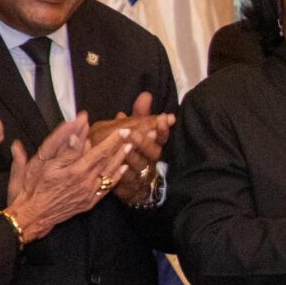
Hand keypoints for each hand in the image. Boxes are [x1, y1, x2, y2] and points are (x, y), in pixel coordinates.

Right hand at [4, 114, 129, 241]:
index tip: (121, 130)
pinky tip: (123, 168)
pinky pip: (107, 188)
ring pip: (110, 173)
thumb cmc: (33, 187)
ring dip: (121, 159)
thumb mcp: (42, 164)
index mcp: (75, 171)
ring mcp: (89, 193)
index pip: (99, 152)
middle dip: (120, 146)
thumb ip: (62, 150)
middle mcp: (86, 182)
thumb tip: (76, 136)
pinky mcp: (89, 201)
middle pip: (107, 161)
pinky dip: (116, 177)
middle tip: (131, 134)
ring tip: (131, 146)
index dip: (111, 140)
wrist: (33, 214)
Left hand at [91, 91, 173, 205]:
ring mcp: (142, 176)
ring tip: (125, 148)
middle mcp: (150, 161)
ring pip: (142, 166)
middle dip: (145, 142)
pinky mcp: (131, 189)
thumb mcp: (132, 131)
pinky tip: (119, 167)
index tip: (165, 118)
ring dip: (134, 157)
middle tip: (134, 133)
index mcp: (152, 146)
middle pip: (154, 152)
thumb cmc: (130, 153)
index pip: (162, 137)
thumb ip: (139, 115)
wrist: (123, 184)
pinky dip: (124, 174)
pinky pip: (128, 182)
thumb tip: (146, 95)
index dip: (163, 129)